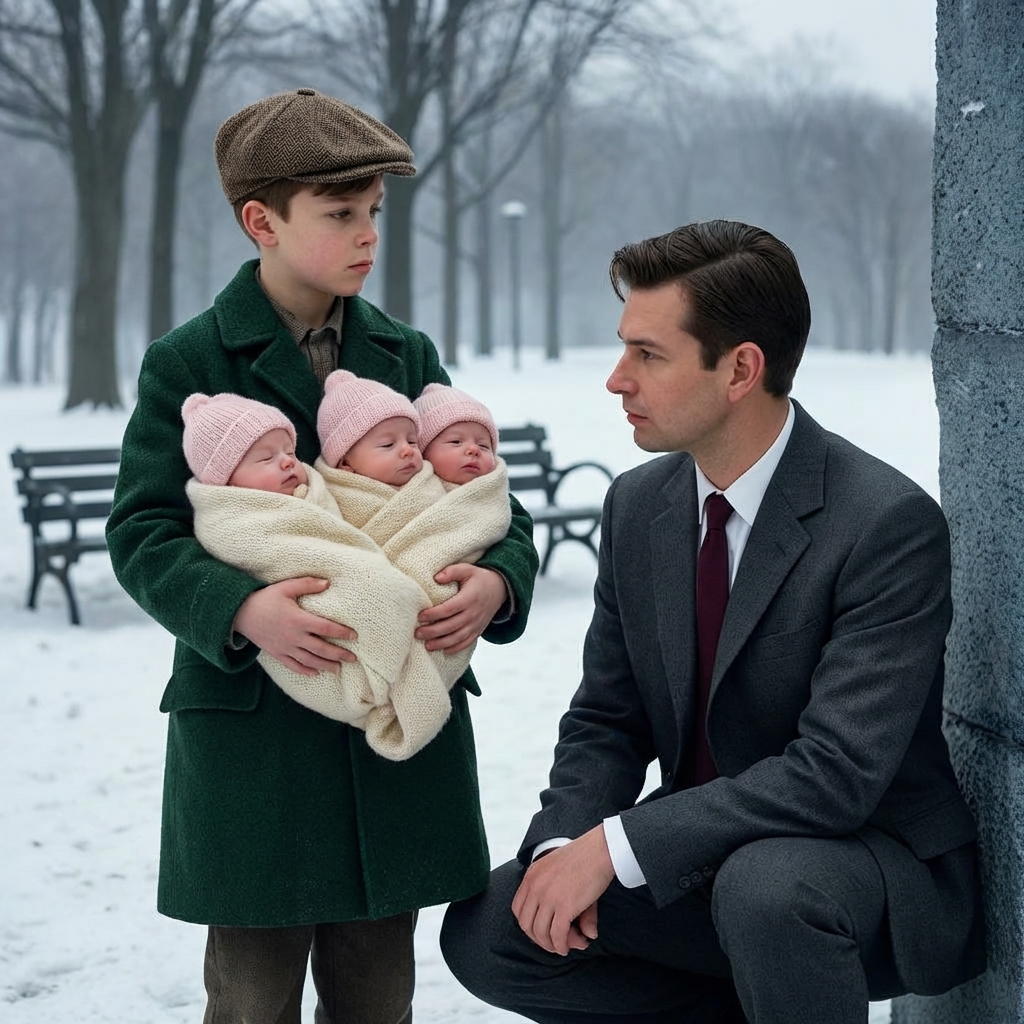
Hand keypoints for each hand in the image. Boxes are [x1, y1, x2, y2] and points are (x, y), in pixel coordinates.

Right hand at [233, 577, 356, 674]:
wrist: (240, 613)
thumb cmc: (265, 598)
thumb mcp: (286, 587)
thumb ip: (307, 584)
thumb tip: (328, 583)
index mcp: (298, 619)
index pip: (325, 628)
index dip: (341, 632)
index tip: (354, 636)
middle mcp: (293, 636)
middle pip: (321, 649)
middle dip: (339, 654)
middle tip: (353, 658)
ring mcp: (285, 647)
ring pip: (309, 660)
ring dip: (325, 665)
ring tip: (338, 668)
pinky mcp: (277, 653)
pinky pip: (293, 665)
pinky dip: (305, 670)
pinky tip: (315, 672)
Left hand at [415, 564, 507, 653]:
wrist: (500, 588)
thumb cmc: (480, 578)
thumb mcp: (467, 569)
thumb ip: (452, 571)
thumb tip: (436, 578)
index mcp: (469, 598)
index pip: (449, 609)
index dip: (434, 614)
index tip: (420, 616)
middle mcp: (473, 613)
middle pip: (451, 626)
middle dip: (433, 631)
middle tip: (417, 633)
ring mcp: (476, 624)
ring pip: (458, 638)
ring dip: (442, 643)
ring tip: (427, 645)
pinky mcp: (478, 630)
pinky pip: (467, 642)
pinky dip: (455, 648)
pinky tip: (444, 650)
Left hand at [511, 825, 615, 955]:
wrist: (600, 849)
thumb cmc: (583, 857)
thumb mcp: (562, 874)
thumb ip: (557, 898)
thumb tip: (559, 917)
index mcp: (531, 875)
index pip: (518, 908)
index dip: (527, 924)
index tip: (538, 930)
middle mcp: (535, 886)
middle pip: (526, 924)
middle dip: (538, 938)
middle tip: (551, 942)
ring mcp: (548, 897)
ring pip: (540, 933)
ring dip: (551, 945)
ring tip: (562, 947)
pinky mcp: (565, 906)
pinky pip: (557, 935)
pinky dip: (561, 945)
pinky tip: (567, 947)